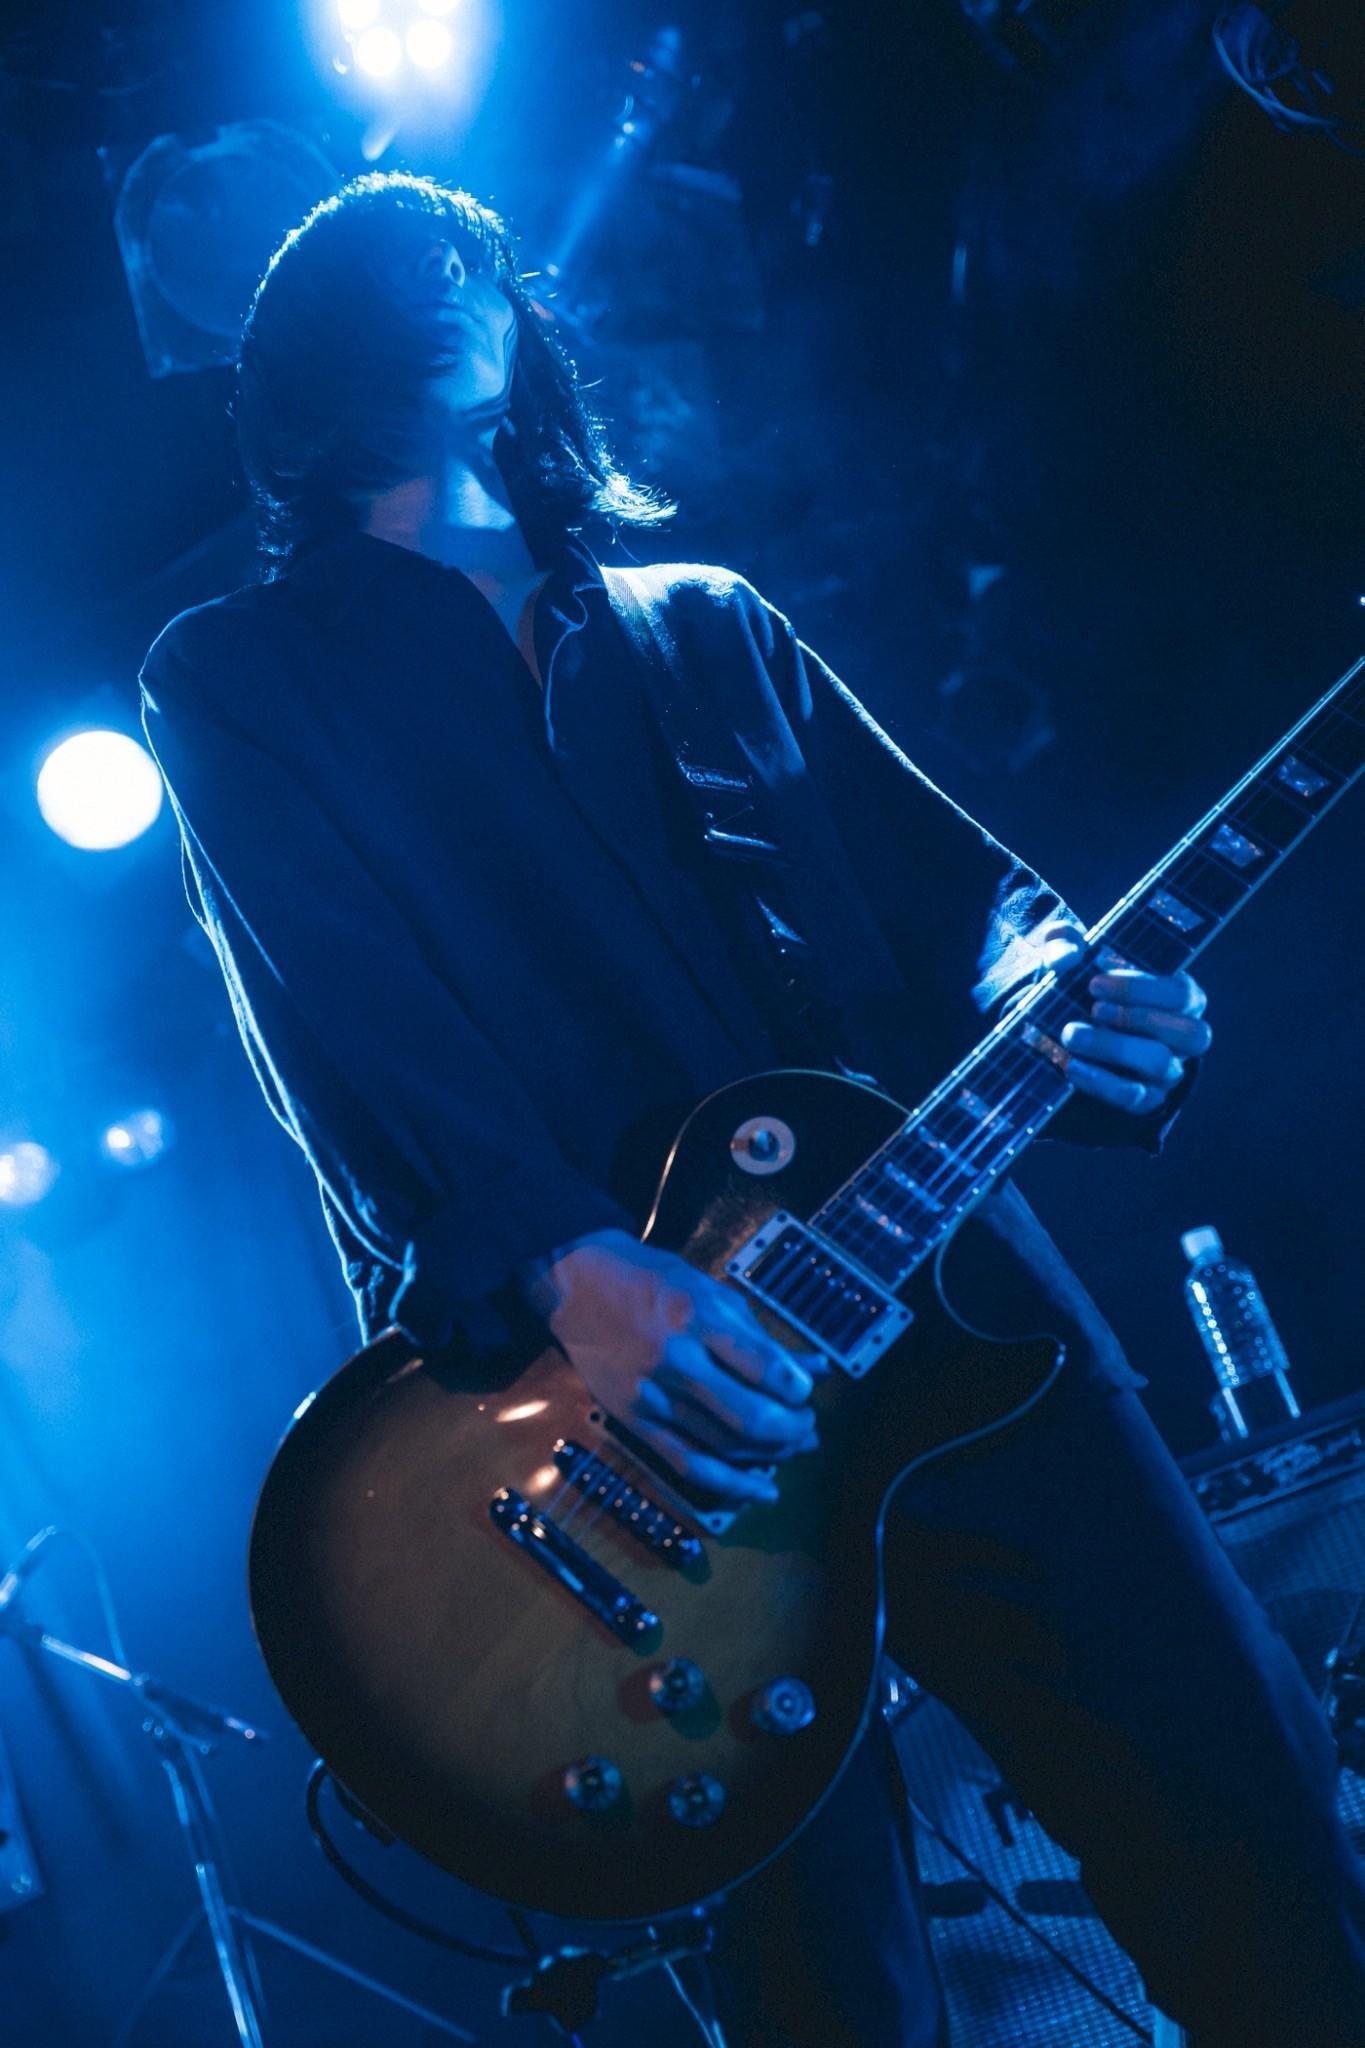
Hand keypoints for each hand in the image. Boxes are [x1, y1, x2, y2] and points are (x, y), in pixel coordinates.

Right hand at [521, 1228, 822, 1503]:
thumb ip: (759, 1337)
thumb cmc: (653, 1281)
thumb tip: (813, 1369)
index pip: (763, 1367)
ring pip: (724, 1446)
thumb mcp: (712, 1292)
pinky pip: (688, 1464)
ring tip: (792, 1446)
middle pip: (748, 1417)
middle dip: (791, 1429)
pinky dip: (730, 1484)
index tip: (806, 1390)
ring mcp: (653, 1397)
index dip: (797, 1388)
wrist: (577, 1286)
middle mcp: (676, 1362)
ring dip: (769, 1455)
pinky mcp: (635, 1422)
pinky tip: (760, 1489)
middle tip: (807, 1423)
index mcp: (699, 1318)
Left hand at [1056, 957, 1211, 1115]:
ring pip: (1160, 1064)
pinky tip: (1071, 1066)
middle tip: (1093, 1009)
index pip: (1181, 993)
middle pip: (1191, 1033)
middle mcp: (1184, 1035)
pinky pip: (1133, 1097)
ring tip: (1072, 1035)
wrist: (1065, 1036)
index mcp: (1180, 996)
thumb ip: (1065, 945)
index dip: (1142, 989)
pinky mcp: (1146, 1099)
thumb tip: (1066, 955)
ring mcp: (1168, 1070)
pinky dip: (1101, 1082)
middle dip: (1139, 1018)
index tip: (1096, 982)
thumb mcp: (1070, 959)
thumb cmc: (1082, 987)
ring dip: (1115, 1048)